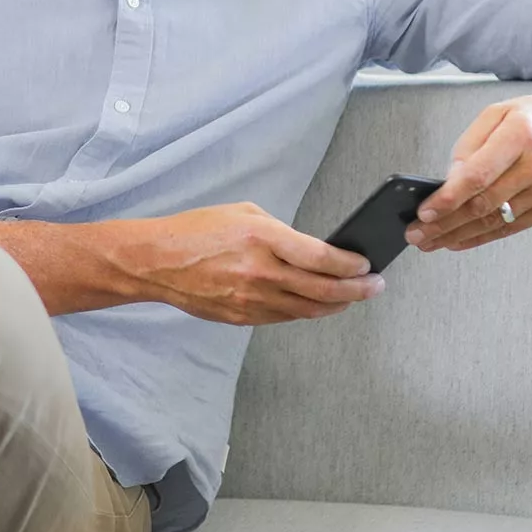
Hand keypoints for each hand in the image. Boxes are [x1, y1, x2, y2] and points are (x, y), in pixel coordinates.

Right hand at [96, 203, 384, 325]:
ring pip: (308, 310)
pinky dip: (306, 311)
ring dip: (336, 305)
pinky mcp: (242, 317)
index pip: (321, 258)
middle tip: (375, 287)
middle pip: (324, 290)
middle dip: (357, 290)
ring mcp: (251, 300)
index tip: (366, 265)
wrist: (157, 263)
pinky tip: (316, 304)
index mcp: (262, 239)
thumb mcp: (243, 213)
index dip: (351, 265)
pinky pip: (285, 318)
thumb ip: (281, 232)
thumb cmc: (197, 231)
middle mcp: (260, 272)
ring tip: (351, 298)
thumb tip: (313, 250)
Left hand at [406, 79, 531, 253]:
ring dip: (458, 235)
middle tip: (416, 234)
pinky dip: (482, 237)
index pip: (477, 176)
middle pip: (483, 204)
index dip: (448, 199)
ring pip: (495, 221)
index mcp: (521, 134)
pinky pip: (511, 228)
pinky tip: (458, 241)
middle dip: (444, 224)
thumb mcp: (496, 113)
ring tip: (430, 241)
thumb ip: (468, 147)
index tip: (424, 212)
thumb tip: (448, 182)